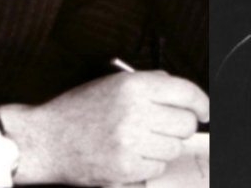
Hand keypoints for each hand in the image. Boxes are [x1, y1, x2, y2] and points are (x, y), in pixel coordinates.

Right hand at [0, 70, 208, 185]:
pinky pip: (158, 167)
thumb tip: (184, 94)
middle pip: (186, 123)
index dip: (201, 103)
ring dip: (164, 146)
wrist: (45, 140)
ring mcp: (129, 142)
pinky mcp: (124, 167)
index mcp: (134, 86)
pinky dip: (150, 163)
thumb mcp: (114, 83)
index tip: (204, 111)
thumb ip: (151, 84)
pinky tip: (131, 154)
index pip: (186, 93)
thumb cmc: (79, 110)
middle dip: (180, 126)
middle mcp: (134, 112)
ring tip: (140, 140)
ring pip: (174, 147)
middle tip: (164, 127)